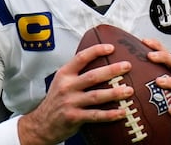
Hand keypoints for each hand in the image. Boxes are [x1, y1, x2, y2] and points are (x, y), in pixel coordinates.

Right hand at [18, 44, 134, 144]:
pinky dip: (110, 114)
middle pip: (93, 76)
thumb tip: (99, 62)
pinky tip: (122, 112)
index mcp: (64, 74)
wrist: (42, 124)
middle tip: (127, 66)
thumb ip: (77, 72)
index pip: (81, 58)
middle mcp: (67, 87)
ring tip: (129, 90)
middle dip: (112, 70)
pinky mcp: (74, 117)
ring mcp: (70, 102)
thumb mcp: (61, 81)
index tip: (111, 48)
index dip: (96, 51)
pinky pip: (96, 115)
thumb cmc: (56, 101)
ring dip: (115, 93)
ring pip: (96, 96)